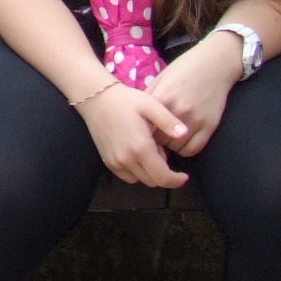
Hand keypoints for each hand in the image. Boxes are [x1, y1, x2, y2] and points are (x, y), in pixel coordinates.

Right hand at [76, 81, 192, 189]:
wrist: (96, 99)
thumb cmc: (125, 100)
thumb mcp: (151, 105)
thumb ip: (169, 121)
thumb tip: (184, 135)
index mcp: (140, 147)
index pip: (163, 177)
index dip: (176, 180)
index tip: (184, 176)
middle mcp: (127, 159)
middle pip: (153, 181)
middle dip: (164, 172)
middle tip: (161, 149)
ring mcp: (115, 162)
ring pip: (140, 180)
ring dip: (150, 171)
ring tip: (149, 149)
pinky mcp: (107, 162)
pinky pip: (128, 176)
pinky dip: (137, 171)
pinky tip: (137, 153)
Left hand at [146, 33, 243, 158]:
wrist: (215, 64)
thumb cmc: (184, 69)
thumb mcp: (161, 79)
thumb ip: (148, 99)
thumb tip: (133, 117)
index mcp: (162, 98)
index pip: (144, 127)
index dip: (141, 133)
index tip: (140, 133)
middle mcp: (178, 110)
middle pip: (158, 140)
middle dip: (154, 141)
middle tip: (154, 137)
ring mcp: (195, 119)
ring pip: (175, 147)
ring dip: (170, 145)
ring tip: (168, 137)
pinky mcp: (210, 126)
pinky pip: (193, 149)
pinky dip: (185, 149)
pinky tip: (181, 141)